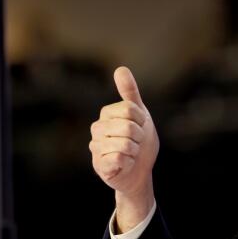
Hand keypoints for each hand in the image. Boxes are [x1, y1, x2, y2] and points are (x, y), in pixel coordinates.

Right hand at [89, 66, 158, 231]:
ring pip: (125, 144)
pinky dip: (130, 162)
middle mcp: (97, 129)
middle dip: (140, 137)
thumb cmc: (139, 141)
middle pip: (128, 126)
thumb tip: (120, 68)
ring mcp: (96, 148)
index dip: (141, 120)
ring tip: (131, 153)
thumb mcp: (139, 114)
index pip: (129, 109)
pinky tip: (126, 163)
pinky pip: (119, 158)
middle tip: (136, 143)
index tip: (140, 126)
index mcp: (106, 114)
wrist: (140, 171)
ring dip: (135, 151)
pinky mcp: (100, 165)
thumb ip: (130, 92)